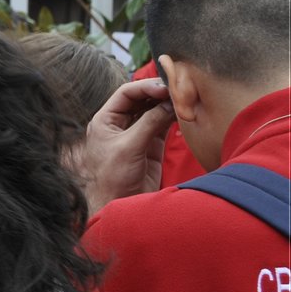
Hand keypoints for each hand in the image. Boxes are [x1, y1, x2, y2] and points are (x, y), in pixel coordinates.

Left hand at [80, 77, 176, 215]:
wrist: (118, 204)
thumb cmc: (113, 177)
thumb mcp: (129, 147)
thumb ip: (149, 123)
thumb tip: (169, 103)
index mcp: (105, 120)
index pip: (126, 93)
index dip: (146, 87)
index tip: (165, 87)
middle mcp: (120, 123)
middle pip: (142, 98)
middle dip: (160, 92)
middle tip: (180, 89)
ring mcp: (137, 132)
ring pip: (154, 110)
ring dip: (168, 104)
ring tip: (185, 98)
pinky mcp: (151, 144)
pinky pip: (164, 124)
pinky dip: (174, 117)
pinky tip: (185, 112)